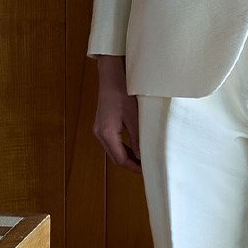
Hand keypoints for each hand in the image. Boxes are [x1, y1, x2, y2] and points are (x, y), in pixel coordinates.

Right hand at [93, 56, 142, 172]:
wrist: (112, 75)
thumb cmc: (123, 93)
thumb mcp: (134, 118)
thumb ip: (138, 139)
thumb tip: (143, 157)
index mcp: (106, 134)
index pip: (120, 159)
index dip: (134, 167)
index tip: (147, 171)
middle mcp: (99, 134)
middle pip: (115, 157)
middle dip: (131, 164)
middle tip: (147, 167)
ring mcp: (99, 129)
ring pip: (113, 151)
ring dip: (127, 156)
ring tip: (143, 159)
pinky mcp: (102, 125)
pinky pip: (112, 142)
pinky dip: (123, 148)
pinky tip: (135, 147)